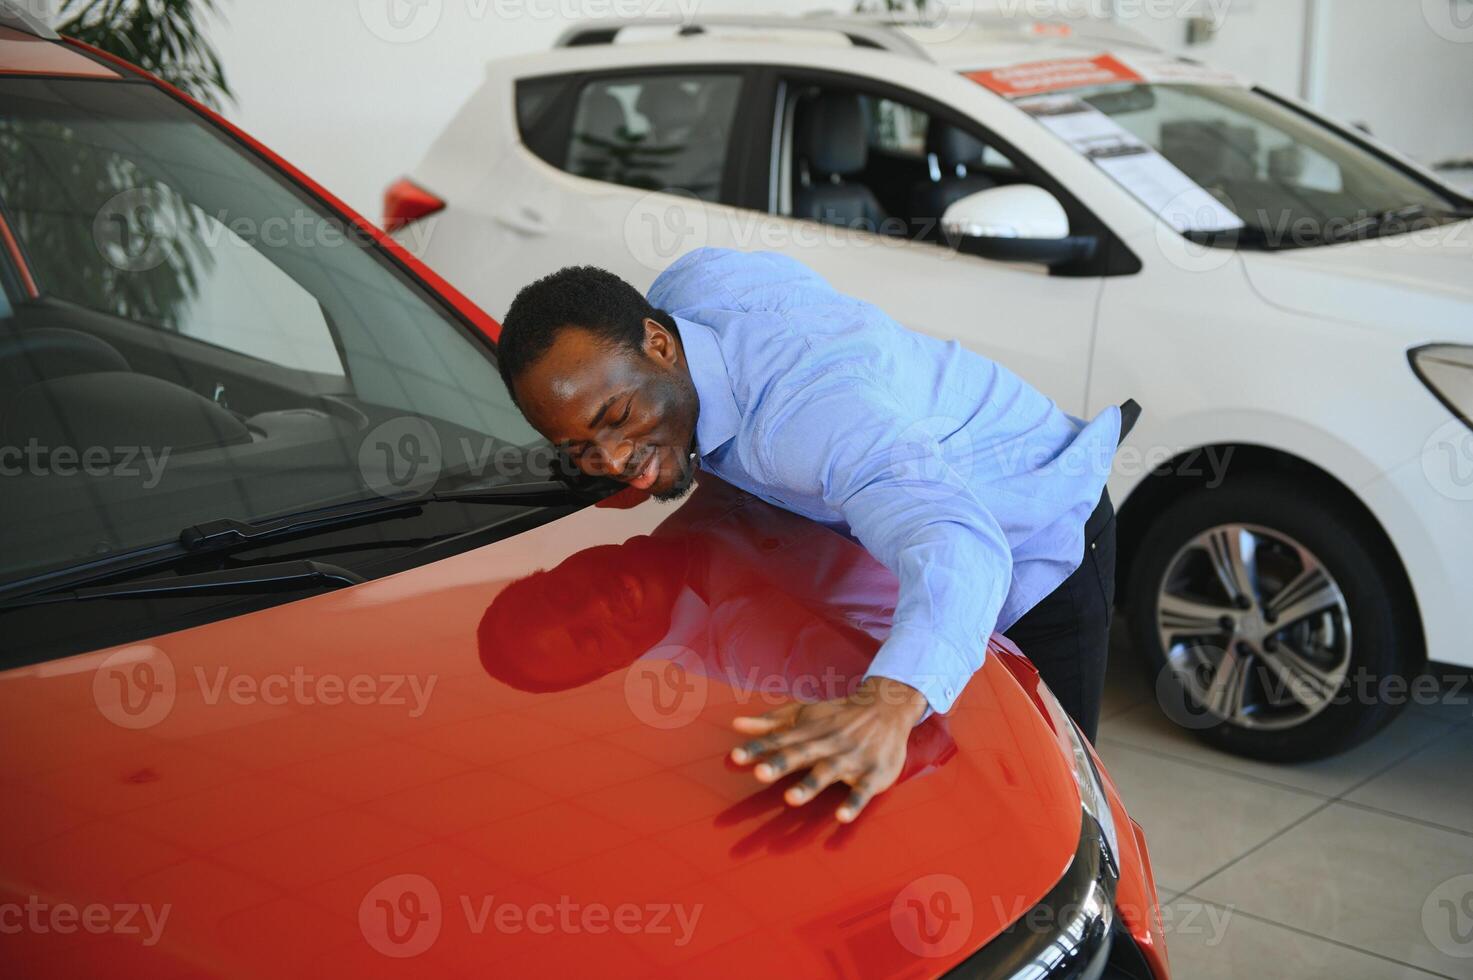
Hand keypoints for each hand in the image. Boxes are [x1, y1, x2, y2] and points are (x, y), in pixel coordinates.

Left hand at [728, 676, 929, 822]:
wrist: (888, 708)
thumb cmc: (838, 716)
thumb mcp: (804, 713)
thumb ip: (770, 722)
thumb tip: (736, 724)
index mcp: (809, 731)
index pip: (780, 739)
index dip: (758, 748)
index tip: (736, 757)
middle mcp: (828, 743)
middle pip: (802, 754)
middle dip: (781, 763)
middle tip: (760, 773)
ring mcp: (851, 759)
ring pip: (829, 772)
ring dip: (811, 784)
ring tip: (791, 798)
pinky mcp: (873, 774)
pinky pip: (863, 790)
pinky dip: (853, 803)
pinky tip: (841, 817)